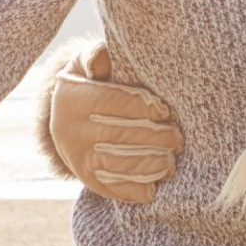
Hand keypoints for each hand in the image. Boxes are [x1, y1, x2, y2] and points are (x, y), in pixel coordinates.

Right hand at [40, 44, 182, 203]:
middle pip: (119, 135)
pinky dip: (135, 190)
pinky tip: (154, 187)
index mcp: (73, 98)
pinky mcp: (87, 178)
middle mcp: (70, 130)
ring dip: (149, 165)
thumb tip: (100, 55)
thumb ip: (95, 56)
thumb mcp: (86, 65)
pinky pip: (113, 187)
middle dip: (153, 138)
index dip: (141, 107)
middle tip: (178, 139)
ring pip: (118, 164)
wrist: (68, 121)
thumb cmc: (89, 84)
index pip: (111, 102)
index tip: (164, 111)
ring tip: (171, 162)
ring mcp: (77, 157)